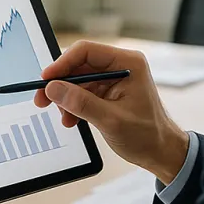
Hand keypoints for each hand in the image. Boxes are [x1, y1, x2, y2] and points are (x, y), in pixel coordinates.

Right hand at [33, 41, 187, 183]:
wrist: (161, 152)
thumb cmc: (147, 135)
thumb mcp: (110, 120)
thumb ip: (81, 103)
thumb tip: (54, 88)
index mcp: (128, 63)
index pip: (87, 51)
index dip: (62, 64)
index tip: (46, 79)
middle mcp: (121, 66)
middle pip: (80, 65)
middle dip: (60, 84)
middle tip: (43, 99)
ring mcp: (115, 79)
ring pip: (79, 80)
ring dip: (67, 98)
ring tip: (63, 117)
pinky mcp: (109, 91)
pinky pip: (84, 92)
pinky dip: (74, 105)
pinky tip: (71, 119)